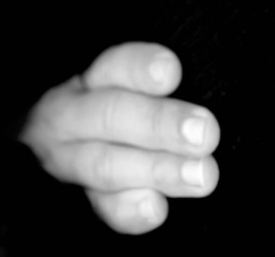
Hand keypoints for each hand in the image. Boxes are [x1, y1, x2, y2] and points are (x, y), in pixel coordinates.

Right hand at [16, 41, 218, 234]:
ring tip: (203, 175)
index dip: (140, 67)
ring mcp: (70, 159)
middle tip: (205, 134)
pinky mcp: (83, 200)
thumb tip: (197, 107)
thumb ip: (160, 90)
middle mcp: (71, 114)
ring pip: (107, 165)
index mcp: (92, 77)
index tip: (171, 71)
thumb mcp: (139, 89)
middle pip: (110, 114)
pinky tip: (158, 207)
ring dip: (157, 170)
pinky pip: (104, 208)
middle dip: (159, 124)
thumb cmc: (134, 111)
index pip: (114, 64)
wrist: (84, 148)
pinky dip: (131, 210)